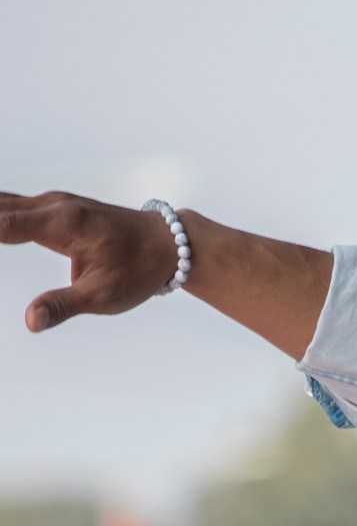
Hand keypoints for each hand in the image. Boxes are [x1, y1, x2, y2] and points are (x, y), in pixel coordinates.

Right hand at [0, 191, 183, 331]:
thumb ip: (64, 305)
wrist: (171, 245)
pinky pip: (9, 206)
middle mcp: (52, 205)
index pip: (0, 223)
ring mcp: (52, 203)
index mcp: (62, 223)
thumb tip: (30, 322)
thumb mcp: (105, 296)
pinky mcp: (53, 208)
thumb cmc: (140, 270)